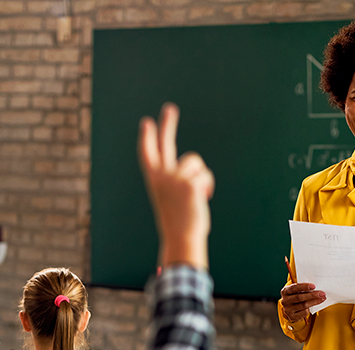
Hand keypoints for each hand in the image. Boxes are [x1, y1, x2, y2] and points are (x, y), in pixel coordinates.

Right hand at [138, 103, 213, 269]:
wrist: (182, 236)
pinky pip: (205, 174)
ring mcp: (175, 177)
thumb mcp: (173, 197)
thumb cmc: (179, 221)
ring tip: (196, 195)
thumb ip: (179, 180)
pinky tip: (202, 198)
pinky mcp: (190, 181)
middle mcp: (161, 175)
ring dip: (201, 176)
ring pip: (195, 161)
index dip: (147, 138)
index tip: (146, 122)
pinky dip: (207, 186)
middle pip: (164, 144)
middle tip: (169, 108)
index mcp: (154, 180)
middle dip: (167, 124)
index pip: (148, 154)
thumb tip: (197, 170)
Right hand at [280, 282, 324, 321]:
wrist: (290, 310)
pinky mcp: (292, 316)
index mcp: (285, 291)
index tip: (313, 286)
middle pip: (299, 297)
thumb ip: (302, 289)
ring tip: (322, 298)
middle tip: (321, 293)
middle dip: (312, 295)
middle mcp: (285, 300)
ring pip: (304, 305)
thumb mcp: (295, 291)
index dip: (304, 286)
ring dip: (314, 301)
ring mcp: (288, 309)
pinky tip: (314, 305)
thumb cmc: (295, 297)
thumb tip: (315, 288)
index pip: (294, 288)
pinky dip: (310, 308)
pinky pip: (304, 312)